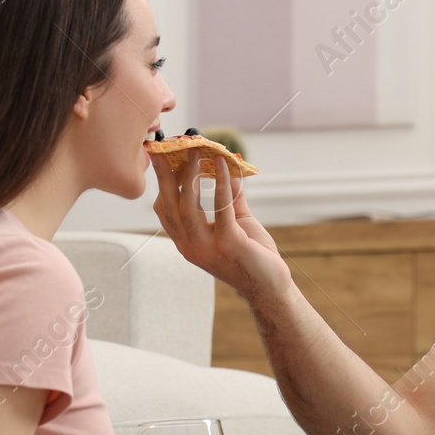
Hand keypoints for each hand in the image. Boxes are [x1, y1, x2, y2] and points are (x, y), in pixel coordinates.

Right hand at [151, 149, 290, 302]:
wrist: (271, 287)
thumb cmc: (253, 256)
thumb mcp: (236, 222)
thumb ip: (230, 198)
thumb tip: (227, 167)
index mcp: (186, 242)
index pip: (164, 209)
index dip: (162, 182)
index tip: (164, 156)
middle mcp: (190, 246)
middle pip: (169, 205)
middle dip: (166, 174)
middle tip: (167, 147)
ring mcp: (207, 248)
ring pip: (187, 206)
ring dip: (191, 175)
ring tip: (196, 151)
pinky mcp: (228, 244)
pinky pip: (221, 207)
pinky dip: (222, 183)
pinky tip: (224, 164)